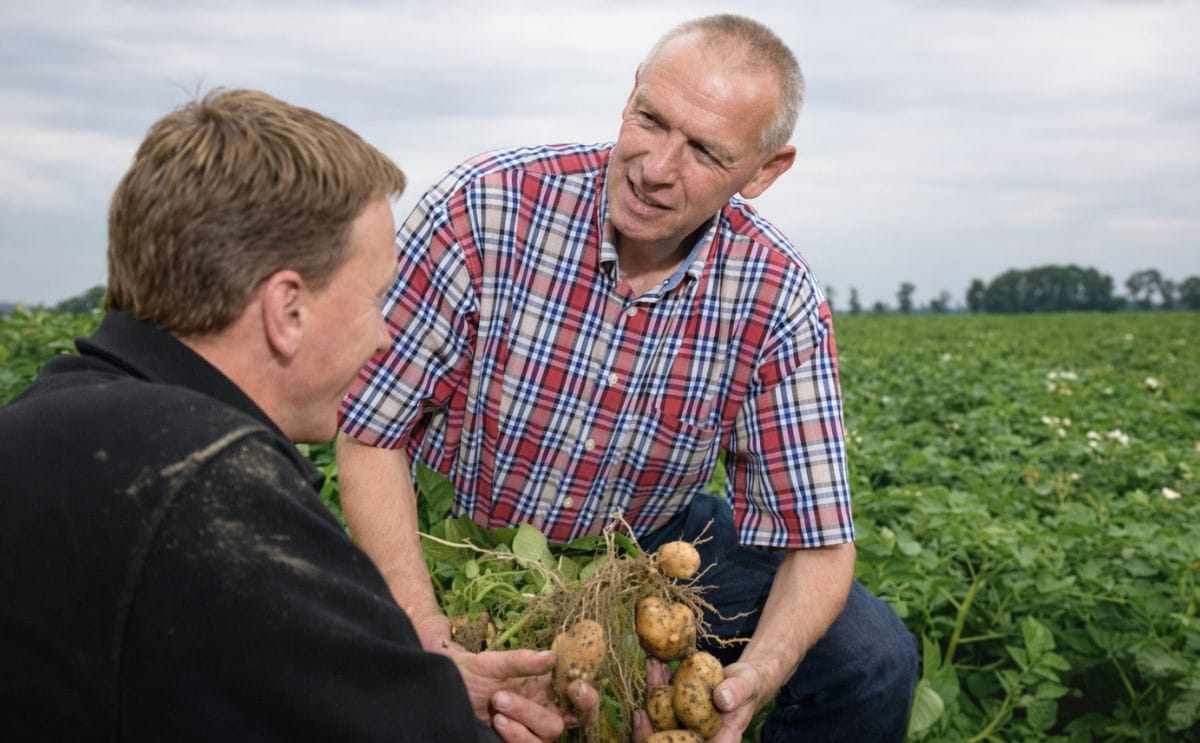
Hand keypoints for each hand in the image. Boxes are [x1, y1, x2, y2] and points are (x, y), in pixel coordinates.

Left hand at [453, 648, 598, 741]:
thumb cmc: (471, 673)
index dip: (587, 697)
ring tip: (498, 702)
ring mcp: (528, 731)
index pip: (580, 700)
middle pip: (564, 722)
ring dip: (523, 717)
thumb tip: (552, 657)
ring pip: (546, 735)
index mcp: (546, 689)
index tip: (575, 685)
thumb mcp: (493, 662)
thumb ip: (522, 661)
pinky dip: (514, 734)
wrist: (444, 689)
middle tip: (516, 694)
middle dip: (540, 710)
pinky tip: (497, 720)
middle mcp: (542, 712)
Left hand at [632, 658, 771, 742]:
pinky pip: (664, 700)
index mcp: (720, 739)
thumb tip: (721, 699)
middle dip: (650, 728)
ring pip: (663, 717)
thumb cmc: (750, 685)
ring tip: (651, 665)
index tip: (654, 734)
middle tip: (639, 709)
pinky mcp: (681, 707)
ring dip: (654, 693)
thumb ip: (737, 692)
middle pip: (669, 740)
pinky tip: (654, 662)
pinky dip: (658, 683)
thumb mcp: (747, 685)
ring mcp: (688, 721)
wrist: (746, 678)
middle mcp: (701, 734)